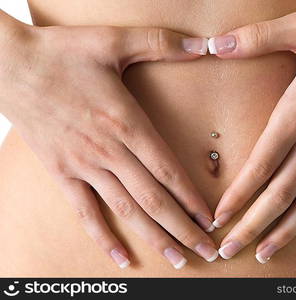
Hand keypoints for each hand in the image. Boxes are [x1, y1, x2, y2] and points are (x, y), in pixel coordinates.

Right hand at [0, 11, 217, 268]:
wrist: (8, 66)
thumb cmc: (62, 53)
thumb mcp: (113, 39)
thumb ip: (161, 42)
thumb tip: (203, 45)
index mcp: (126, 122)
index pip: (168, 170)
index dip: (192, 198)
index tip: (211, 220)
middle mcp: (108, 151)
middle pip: (154, 199)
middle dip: (184, 229)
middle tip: (207, 252)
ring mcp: (83, 166)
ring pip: (126, 211)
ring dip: (154, 238)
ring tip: (177, 259)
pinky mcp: (62, 173)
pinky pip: (85, 212)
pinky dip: (103, 237)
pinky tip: (121, 258)